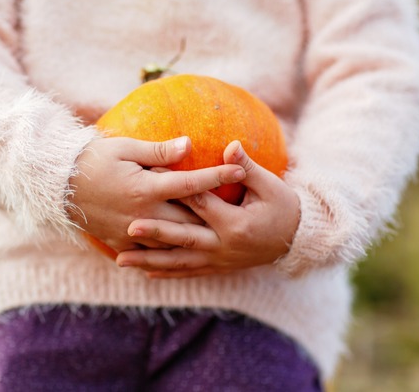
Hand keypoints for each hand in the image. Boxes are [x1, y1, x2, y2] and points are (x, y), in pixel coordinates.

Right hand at [68, 136, 246, 253]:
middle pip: (189, 219)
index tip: (239, 169)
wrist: (57, 186)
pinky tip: (190, 251)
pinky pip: (154, 252)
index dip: (217, 176)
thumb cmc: (92, 159)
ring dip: (199, 238)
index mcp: (145, 188)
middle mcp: (143, 214)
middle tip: (242, 211)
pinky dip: (173, 252)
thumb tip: (189, 145)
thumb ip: (159, 151)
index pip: (190, 183)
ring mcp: (132, 231)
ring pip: (174, 241)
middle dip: (217, 216)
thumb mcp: (125, 148)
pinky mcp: (122, 242)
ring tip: (224, 234)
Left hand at [115, 140, 299, 277]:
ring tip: (122, 260)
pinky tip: (145, 273)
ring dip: (151, 262)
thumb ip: (247, 167)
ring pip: (179, 262)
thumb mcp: (269, 185)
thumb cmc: (283, 207)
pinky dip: (167, 273)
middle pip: (182, 238)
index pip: (198, 203)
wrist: (296, 240)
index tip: (151, 175)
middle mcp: (223, 245)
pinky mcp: (218, 268)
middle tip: (128, 227)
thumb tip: (230, 146)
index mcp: (235, 223)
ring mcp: (219, 260)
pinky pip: (188, 272)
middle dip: (154, 234)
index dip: (174, 188)